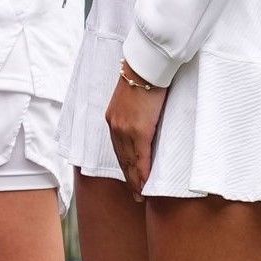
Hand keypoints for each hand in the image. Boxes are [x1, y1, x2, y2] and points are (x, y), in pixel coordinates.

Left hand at [105, 72, 167, 197]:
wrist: (147, 65)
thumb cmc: (146, 77)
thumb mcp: (135, 99)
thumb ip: (137, 114)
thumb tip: (146, 123)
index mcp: (114, 118)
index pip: (118, 148)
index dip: (124, 165)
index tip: (129, 178)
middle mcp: (116, 126)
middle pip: (122, 158)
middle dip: (129, 178)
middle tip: (135, 195)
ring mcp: (125, 130)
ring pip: (130, 162)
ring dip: (135, 180)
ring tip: (141, 195)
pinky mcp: (138, 130)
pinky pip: (140, 157)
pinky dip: (142, 173)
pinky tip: (145, 184)